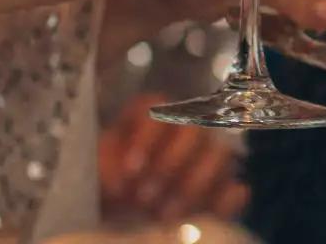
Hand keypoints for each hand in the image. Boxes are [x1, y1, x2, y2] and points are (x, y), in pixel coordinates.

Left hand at [100, 94, 247, 222]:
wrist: (112, 218)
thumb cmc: (101, 187)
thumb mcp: (91, 174)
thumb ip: (104, 170)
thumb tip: (122, 182)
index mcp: (145, 120)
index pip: (155, 106)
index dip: (147, 137)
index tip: (131, 170)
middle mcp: (182, 133)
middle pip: (193, 129)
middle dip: (172, 164)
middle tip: (146, 198)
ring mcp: (205, 161)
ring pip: (219, 155)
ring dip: (195, 184)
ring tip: (166, 215)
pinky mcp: (220, 192)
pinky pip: (235, 191)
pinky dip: (226, 202)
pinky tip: (207, 217)